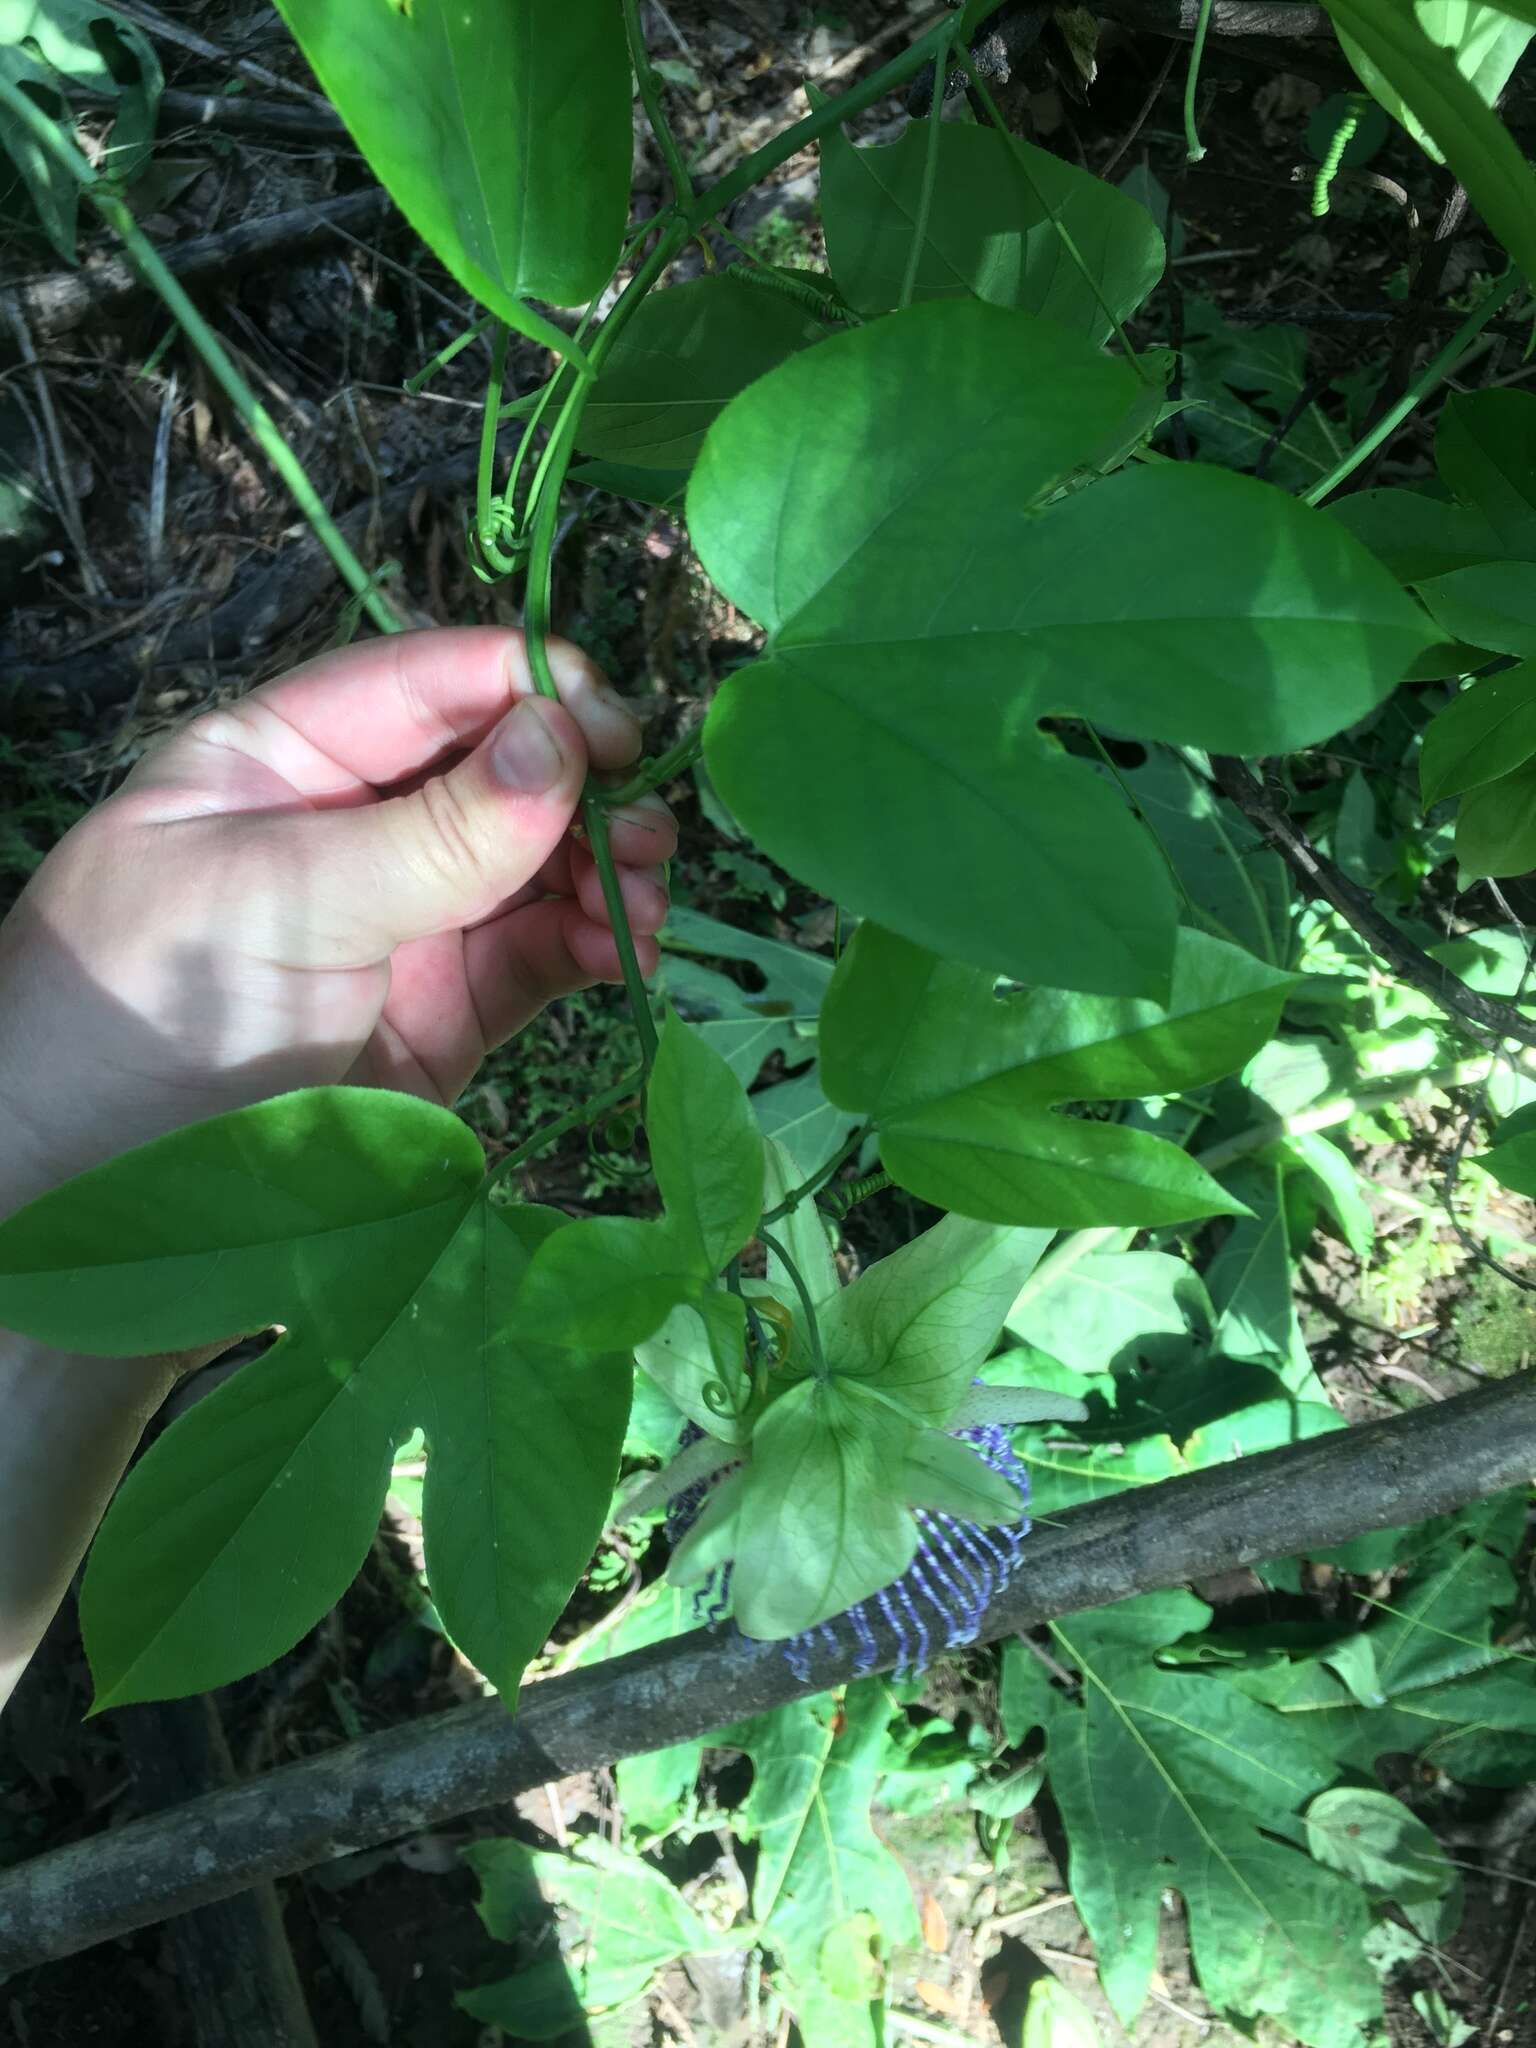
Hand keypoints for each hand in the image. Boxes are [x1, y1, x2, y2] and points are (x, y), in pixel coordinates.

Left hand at [0, 627, 676, 1209]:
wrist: (94, 1206)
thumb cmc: (143, 1016)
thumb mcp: (276, 900)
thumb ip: (431, 832)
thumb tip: (564, 740)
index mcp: (282, 757)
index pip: (425, 685)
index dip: (527, 688)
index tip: (612, 723)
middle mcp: (355, 825)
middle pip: (503, 769)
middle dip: (584, 788)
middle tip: (644, 827)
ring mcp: (407, 921)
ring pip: (540, 864)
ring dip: (606, 868)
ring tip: (646, 900)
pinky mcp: (450, 1013)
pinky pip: (543, 955)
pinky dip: (598, 944)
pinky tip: (630, 953)